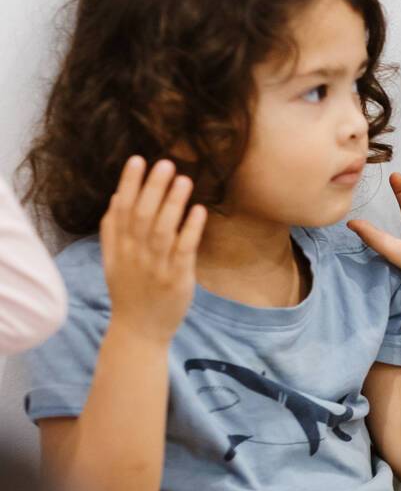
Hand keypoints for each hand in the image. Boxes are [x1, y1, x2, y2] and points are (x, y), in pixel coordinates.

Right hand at [100, 157, 205, 342]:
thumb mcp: (113, 261)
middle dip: (152, 188)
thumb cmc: (130, 291)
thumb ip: (112, 231)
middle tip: (165, 163)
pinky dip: (191, 230)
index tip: (137, 160)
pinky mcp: (177, 279)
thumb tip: (117, 197)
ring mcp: (156, 267)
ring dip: (173, 203)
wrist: (139, 331)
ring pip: (162, 230)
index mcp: (119, 248)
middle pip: (142, 216)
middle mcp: (134, 255)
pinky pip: (184, 250)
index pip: (122, 210)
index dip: (129, 184)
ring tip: (184, 179)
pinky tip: (199, 211)